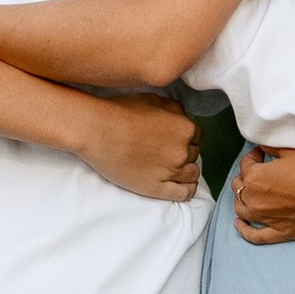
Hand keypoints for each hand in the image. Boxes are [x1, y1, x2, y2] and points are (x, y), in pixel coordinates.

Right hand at [75, 97, 204, 205]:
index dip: (185, 137)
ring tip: (172, 169)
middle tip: (166, 152)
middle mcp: (182, 151)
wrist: (98, 131)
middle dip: (183, 153)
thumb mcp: (153, 99)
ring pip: (191, 174)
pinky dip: (187, 190)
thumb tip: (182, 116)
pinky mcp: (158, 188)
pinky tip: (182, 186)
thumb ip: (174, 109)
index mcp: (184, 128)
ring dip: (185, 171)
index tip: (174, 139)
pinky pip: (184, 194)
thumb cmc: (121, 112)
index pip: (196, 136)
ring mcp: (171, 171)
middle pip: (193, 155)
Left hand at [230, 144, 294, 241]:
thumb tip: (263, 148)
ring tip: (249, 194)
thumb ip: (272, 150)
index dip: (253, 157)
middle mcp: (255, 200)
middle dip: (247, 178)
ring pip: (242, 210)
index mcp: (255, 178)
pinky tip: (240, 225)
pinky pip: (255, 236)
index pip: (245, 165)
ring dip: (243, 200)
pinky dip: (245, 231)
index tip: (261, 155)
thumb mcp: (291, 152)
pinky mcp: (279, 232)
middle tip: (259, 172)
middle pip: (239, 188)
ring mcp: (266, 219)